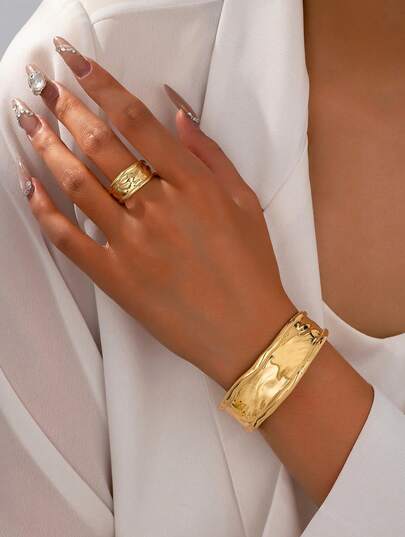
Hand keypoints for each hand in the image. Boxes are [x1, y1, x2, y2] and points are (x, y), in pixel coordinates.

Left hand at [13, 37, 295, 388]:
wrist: (247, 332)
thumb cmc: (252, 267)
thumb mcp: (244, 202)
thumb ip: (210, 154)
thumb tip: (176, 112)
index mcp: (193, 185)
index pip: (137, 121)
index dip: (102, 85)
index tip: (76, 62)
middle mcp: (159, 208)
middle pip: (100, 145)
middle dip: (65, 107)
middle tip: (42, 85)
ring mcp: (133, 244)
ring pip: (77, 184)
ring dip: (47, 147)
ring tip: (28, 123)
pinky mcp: (116, 279)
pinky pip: (69, 239)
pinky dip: (44, 210)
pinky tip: (29, 186)